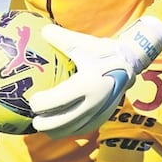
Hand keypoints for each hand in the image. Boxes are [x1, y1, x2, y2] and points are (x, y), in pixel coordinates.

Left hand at [31, 16, 161, 139]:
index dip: (40, 105)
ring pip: (71, 130)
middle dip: (43, 123)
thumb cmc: (102, 51)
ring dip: (55, 131)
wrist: (130, 64)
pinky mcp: (103, 118)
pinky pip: (82, 129)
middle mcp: (93, 102)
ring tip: (44, 125)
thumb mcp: (82, 42)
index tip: (31, 101)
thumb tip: (41, 30)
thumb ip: (60, 37)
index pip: (56, 101)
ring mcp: (99, 113)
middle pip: (60, 122)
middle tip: (34, 118)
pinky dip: (69, 131)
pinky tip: (59, 127)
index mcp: (86, 84)